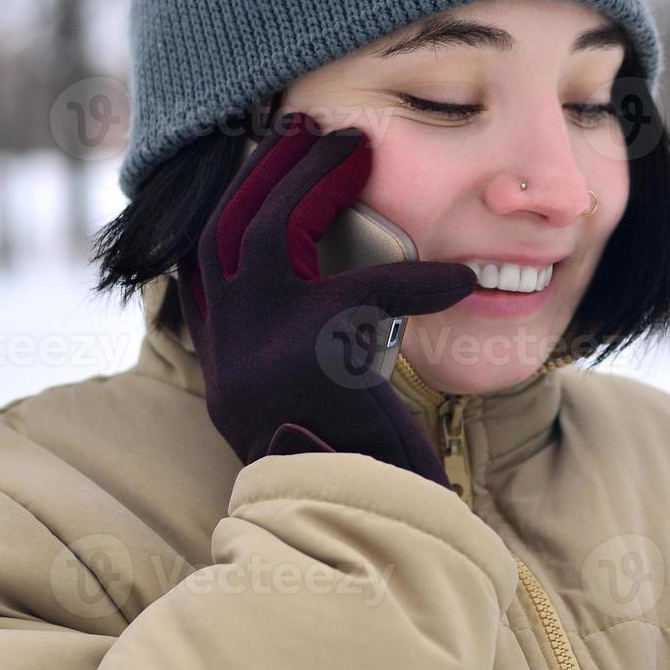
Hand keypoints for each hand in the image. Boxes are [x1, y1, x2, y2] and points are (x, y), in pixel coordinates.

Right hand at [179, 112, 478, 486]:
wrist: (363, 541)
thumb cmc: (359, 476)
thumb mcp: (313, 412)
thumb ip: (300, 354)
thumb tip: (331, 303)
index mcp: (227, 364)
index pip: (205, 267)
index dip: (229, 208)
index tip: (260, 163)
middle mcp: (229, 356)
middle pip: (227, 233)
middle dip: (264, 173)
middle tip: (307, 129)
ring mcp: (261, 355)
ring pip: (268, 236)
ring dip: (311, 182)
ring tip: (354, 146)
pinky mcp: (315, 360)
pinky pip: (370, 290)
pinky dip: (421, 277)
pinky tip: (464, 277)